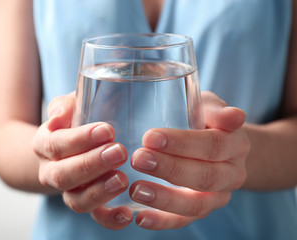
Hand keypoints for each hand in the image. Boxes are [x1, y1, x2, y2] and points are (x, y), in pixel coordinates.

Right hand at [32, 92, 132, 228]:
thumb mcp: (69, 106)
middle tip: (119, 152)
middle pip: (63, 175)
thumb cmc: (75, 121)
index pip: (56, 144)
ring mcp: (68, 191)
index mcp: (44, 145)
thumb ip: (64, 105)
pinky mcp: (86, 204)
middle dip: (91, 165)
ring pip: (76, 201)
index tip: (107, 130)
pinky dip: (110, 220)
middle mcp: (51, 172)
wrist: (67, 147)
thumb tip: (60, 114)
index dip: (79, 139)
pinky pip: (95, 218)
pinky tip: (127, 213)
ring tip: (123, 179)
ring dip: (99, 192)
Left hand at [126, 91, 249, 229]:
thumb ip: (217, 111)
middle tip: (139, 159)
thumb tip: (235, 116)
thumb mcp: (211, 108)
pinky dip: (163, 222)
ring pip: (196, 205)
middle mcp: (232, 174)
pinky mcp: (201, 210)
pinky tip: (141, 217)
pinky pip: (184, 220)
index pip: (213, 145)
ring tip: (136, 189)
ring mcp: (218, 196)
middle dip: (169, 169)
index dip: (182, 143)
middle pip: (205, 176)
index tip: (150, 137)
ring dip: (165, 199)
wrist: (221, 147)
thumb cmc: (207, 122)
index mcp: (236, 145)